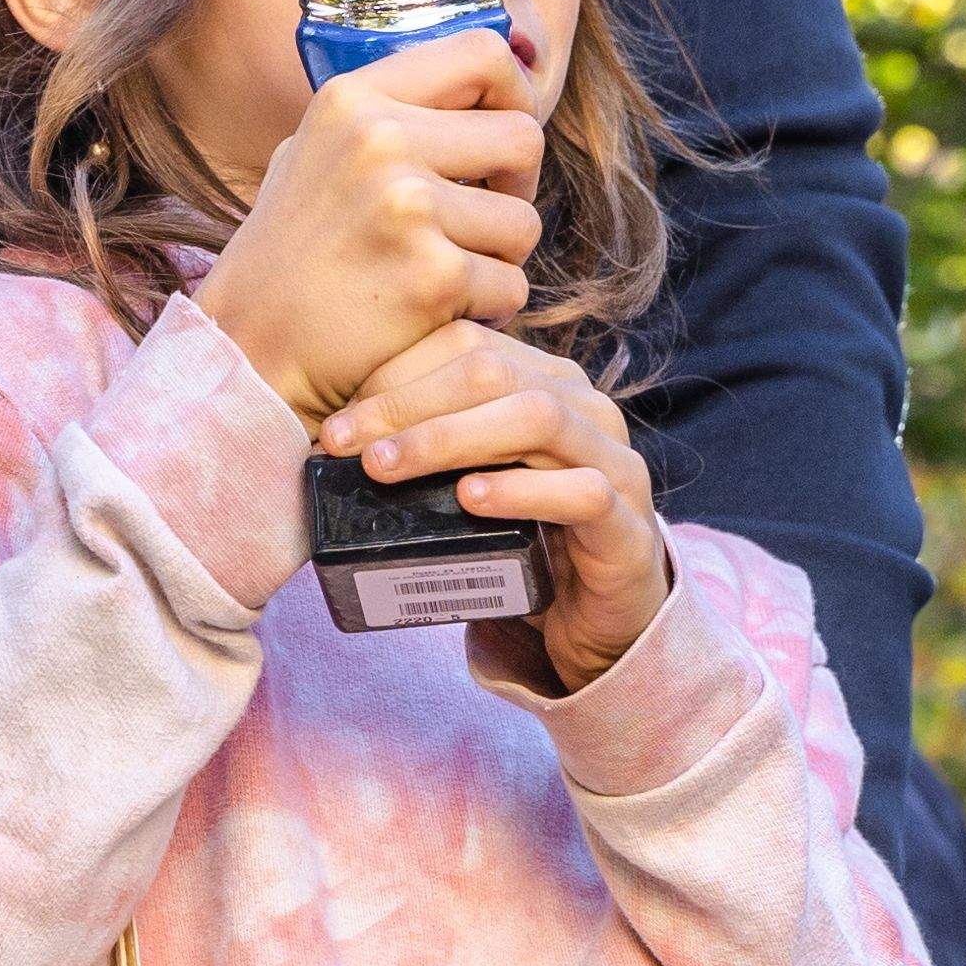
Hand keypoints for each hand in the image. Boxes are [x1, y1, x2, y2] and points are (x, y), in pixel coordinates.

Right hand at [186, 31, 543, 422]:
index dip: (515, 94)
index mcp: (353, 99)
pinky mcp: (432, 276)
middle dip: (518, 184)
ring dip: (500, 257)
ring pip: (524, 221)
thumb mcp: (314, 152)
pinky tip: (437, 313)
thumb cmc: (291, 254)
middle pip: (523, 137)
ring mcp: (407, 207)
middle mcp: (379, 141)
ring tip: (445, 272)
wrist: (249, 349)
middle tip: (483, 219)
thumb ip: (386, 113)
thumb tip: (481, 82)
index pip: (484, 52)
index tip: (497, 138)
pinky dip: (487, 308)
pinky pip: (511, 285)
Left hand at [320, 321, 670, 692]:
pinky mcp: (627, 526)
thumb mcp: (475, 479)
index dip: (398, 374)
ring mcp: (615, 462)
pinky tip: (471, 499)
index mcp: (547, 382)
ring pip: (538, 419)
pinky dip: (521, 491)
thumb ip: (432, 448)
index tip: (337, 422)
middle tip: (348, 443)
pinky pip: (582, 493)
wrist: (603, 617)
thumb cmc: (527, 537)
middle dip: (411, 404)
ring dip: (452, 438)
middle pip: (496, 374)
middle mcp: (585, 409)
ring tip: (389, 466)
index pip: (470, 348)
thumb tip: (340, 440)